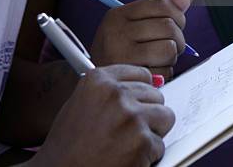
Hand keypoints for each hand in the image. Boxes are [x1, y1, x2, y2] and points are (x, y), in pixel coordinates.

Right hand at [35, 65, 174, 166]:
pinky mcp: (142, 142)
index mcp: (99, 80)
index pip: (141, 73)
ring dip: (152, 132)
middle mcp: (116, 93)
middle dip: (148, 113)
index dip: (142, 91)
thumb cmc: (66, 145)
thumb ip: (110, 91)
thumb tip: (144, 86)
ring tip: (129, 143)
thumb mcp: (82, 103)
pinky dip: (148, 156)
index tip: (138, 101)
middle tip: (129, 130)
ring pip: (165, 116)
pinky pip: (160, 145)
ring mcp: (131, 117)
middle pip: (156, 95)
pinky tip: (127, 157)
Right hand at [90, 0, 194, 78]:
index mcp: (118, 15)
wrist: (101, 85)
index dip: (177, 14)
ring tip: (160, 60)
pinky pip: (165, 72)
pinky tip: (153, 73)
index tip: (175, 24)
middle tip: (169, 46)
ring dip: (172, 58)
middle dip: (178, 39)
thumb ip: (164, 7)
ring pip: (169, 49)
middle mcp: (117, 32)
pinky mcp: (133, 78)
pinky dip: (165, 74)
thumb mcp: (135, 24)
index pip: (161, 4)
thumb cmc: (122, 51)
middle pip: (168, 26)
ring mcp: (122, 55)